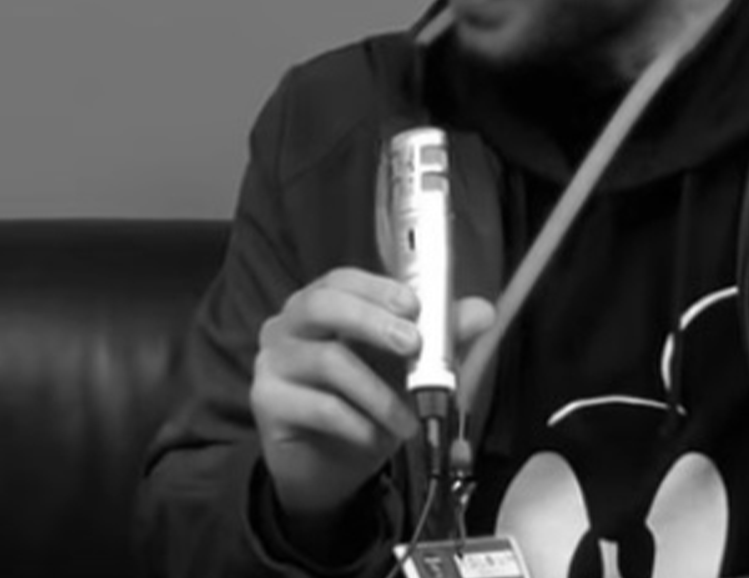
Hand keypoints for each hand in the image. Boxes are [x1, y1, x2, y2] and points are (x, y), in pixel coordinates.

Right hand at [251, 268, 494, 522]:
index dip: (377, 289)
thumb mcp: (406, 373)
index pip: (341, 280)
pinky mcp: (267, 402)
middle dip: (372, 322)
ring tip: (408, 422)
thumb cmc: (363, 408)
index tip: (414, 306)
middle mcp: (288, 326)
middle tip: (413, 346)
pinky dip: (357, 424)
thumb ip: (440, 340)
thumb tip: (482, 311)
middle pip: (322, 306)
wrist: (325, 469)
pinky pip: (318, 406)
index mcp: (319, 307)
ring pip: (327, 361)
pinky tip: (375, 438)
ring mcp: (272, 363)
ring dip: (378, 393)